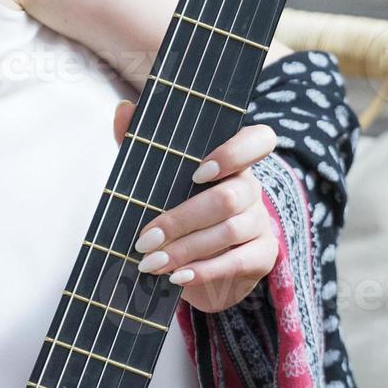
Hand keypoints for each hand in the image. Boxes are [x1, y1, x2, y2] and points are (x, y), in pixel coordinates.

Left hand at [113, 101, 278, 312]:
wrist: (201, 270)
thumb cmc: (180, 216)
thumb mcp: (161, 183)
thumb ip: (148, 148)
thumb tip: (124, 109)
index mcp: (233, 163)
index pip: (258, 141)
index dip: (233, 153)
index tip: (197, 172)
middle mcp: (252, 189)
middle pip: (228, 197)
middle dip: (181, 220)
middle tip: (144, 240)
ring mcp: (261, 223)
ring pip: (229, 231)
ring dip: (185, 249)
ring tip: (151, 263)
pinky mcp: (263, 255)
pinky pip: (238, 261)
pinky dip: (204, 271)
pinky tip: (178, 277)